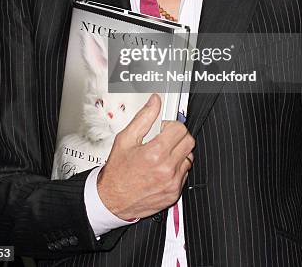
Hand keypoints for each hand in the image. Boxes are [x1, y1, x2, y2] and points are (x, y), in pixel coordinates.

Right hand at [96, 93, 194, 219]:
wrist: (112, 200)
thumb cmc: (117, 171)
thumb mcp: (125, 139)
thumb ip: (144, 117)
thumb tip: (155, 102)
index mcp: (156, 153)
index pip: (180, 129)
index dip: (170, 125)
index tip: (162, 129)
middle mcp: (167, 169)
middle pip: (189, 142)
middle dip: (178, 137)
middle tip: (164, 139)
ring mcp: (172, 183)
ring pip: (189, 158)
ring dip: (178, 153)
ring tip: (161, 156)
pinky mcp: (174, 193)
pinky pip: (184, 174)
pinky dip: (176, 169)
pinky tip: (161, 169)